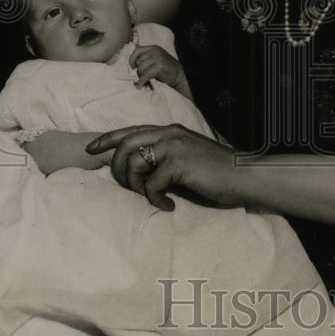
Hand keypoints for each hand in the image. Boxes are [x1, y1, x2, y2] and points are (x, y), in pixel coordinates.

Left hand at [85, 124, 240, 210]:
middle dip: (116, 168)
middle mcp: (169, 133)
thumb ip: (165, 158)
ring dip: (135, 186)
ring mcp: (174, 146)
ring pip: (133, 163)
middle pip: (124, 145)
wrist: (244, 176)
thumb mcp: (187, 159)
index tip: (90, 149)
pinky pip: (151, 184)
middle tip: (126, 188)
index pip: (130, 130)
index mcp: (170, 130)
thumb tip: (139, 172)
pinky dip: (155, 199)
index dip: (106, 139)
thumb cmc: (218, 173)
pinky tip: (169, 206)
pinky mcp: (178, 163)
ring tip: (152, 198)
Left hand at [129, 45, 184, 89]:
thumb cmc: (167, 69)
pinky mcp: (159, 66)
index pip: (137, 50)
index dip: (132, 58)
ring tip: (144, 80)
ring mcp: (158, 58)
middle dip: (138, 70)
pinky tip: (140, 86)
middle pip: (139, 60)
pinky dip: (141, 81)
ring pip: (141, 67)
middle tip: (142, 76)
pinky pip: (145, 75)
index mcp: (154, 48)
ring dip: (141, 76)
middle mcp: (155, 51)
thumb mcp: (157, 59)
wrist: (179, 76)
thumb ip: (147, 57)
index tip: (132, 67)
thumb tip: (132, 60)